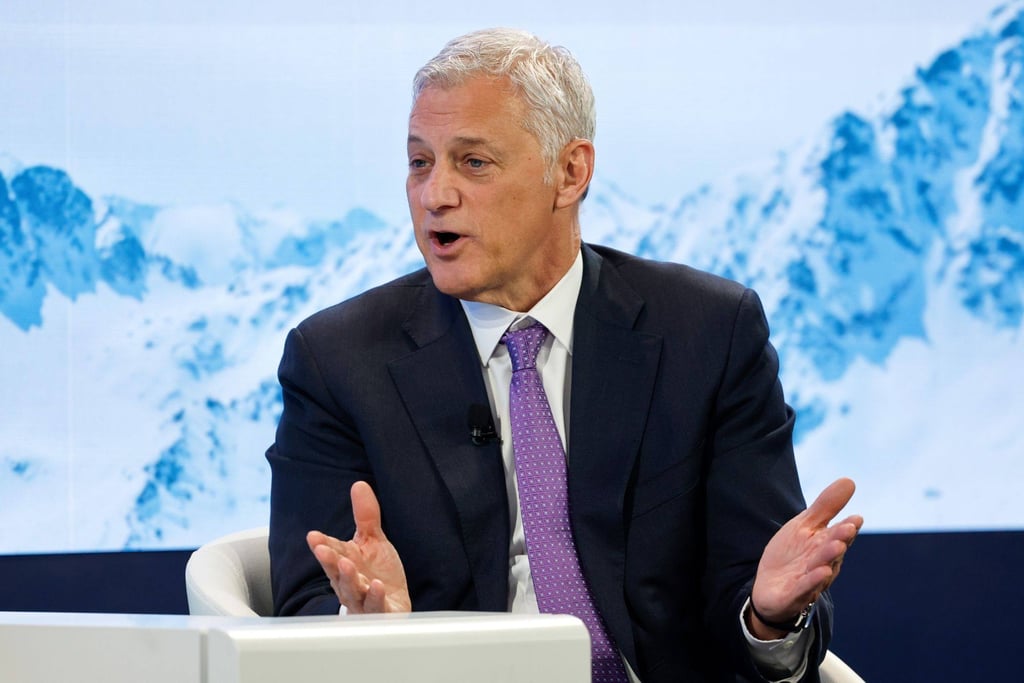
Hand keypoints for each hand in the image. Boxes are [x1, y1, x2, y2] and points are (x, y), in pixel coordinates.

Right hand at [306, 481, 411, 613]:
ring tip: (347, 564)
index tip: (313, 536)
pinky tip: (377, 587)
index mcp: (345, 563)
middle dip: (329, 561)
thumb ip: (365, 516)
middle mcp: (350, 583)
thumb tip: (359, 484)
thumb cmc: (377, 574)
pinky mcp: (379, 613)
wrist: (392, 607)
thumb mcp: (372, 541)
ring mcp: (363, 600)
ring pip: (352, 590)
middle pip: (336, 572)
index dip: (323, 545)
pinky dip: (375, 597)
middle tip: (323, 550)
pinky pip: (375, 607)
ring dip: (349, 578)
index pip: (332, 552)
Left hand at [749, 477, 862, 638]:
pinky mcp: (793, 596)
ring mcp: (809, 582)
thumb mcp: (804, 526)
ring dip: (829, 558)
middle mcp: (822, 564)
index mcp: (825, 546)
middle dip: (840, 539)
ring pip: (821, 570)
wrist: (770, 589)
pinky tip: (821, 571)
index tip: (856, 518)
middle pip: (832, 551)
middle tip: (847, 528)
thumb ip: (826, 507)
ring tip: (837, 545)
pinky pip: (804, 589)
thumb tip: (850, 480)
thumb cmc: (792, 555)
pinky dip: (812, 581)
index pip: (839, 535)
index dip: (848, 527)